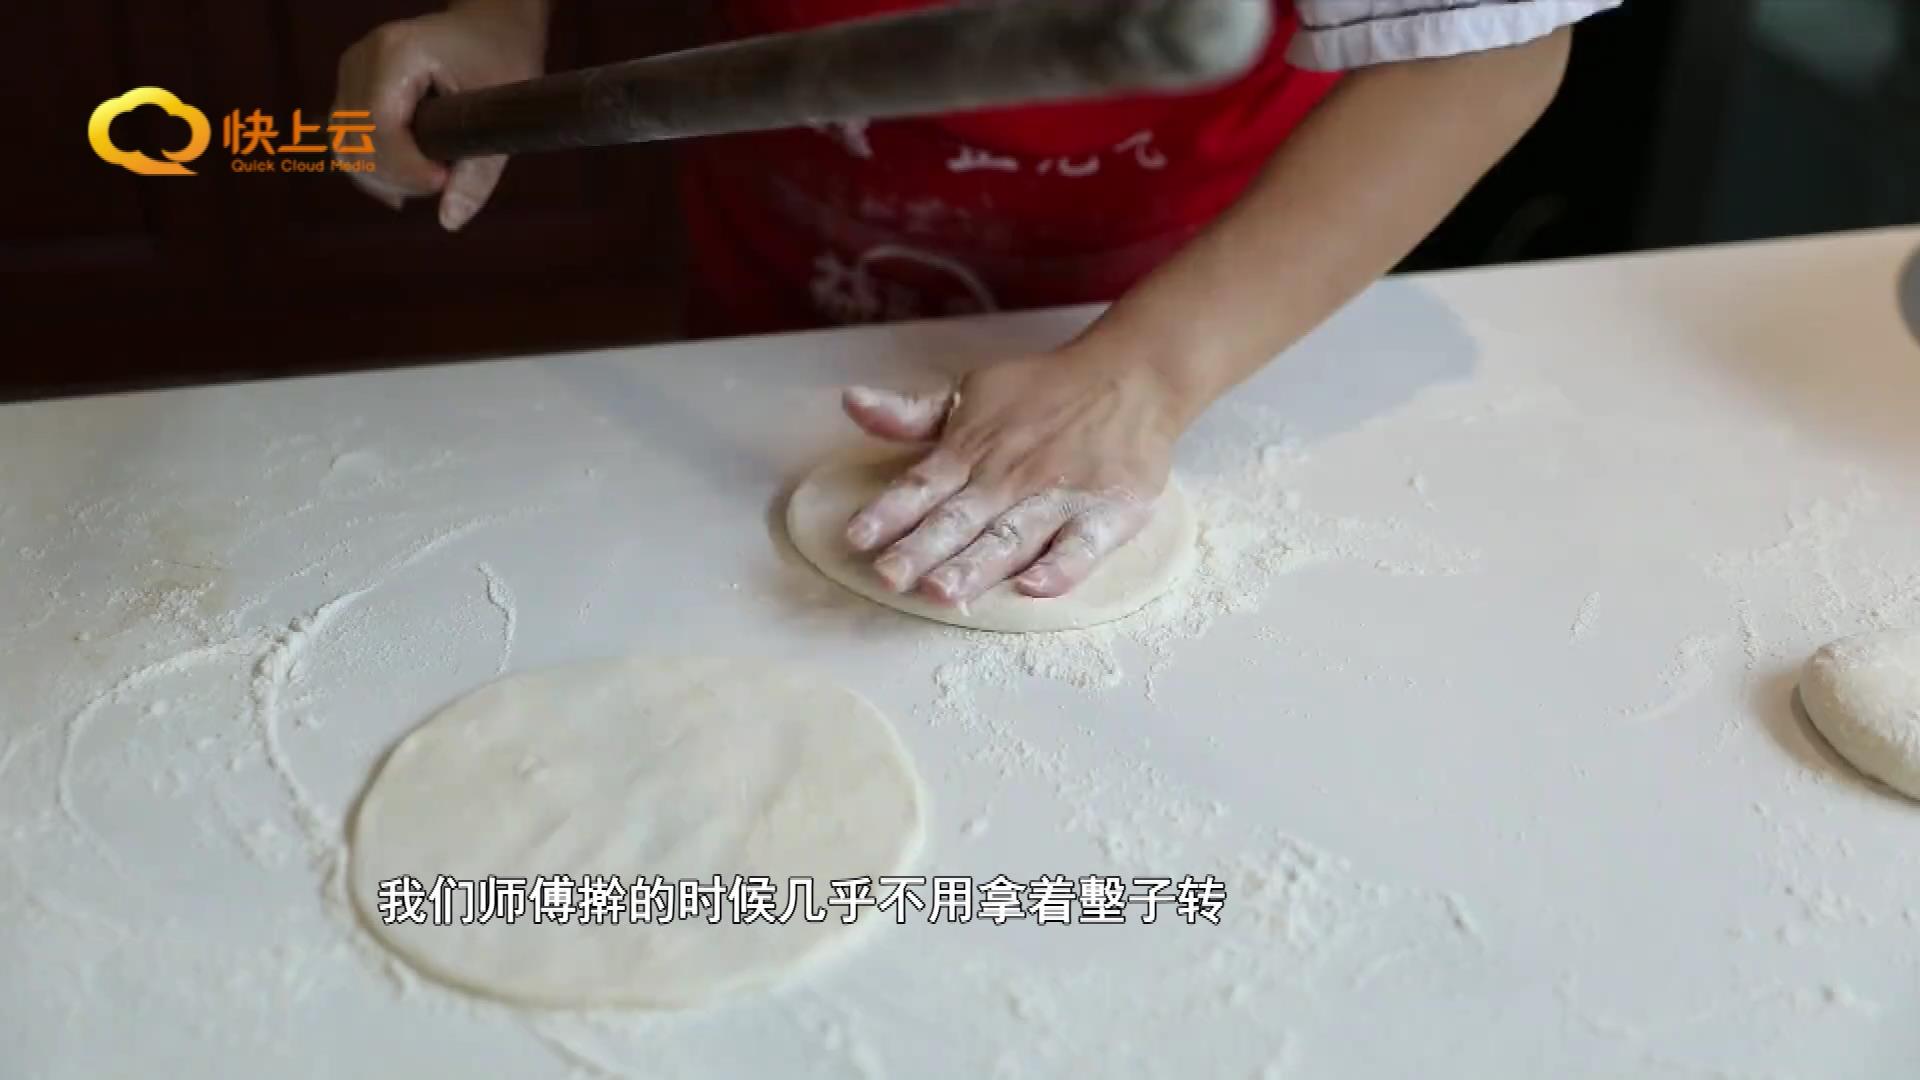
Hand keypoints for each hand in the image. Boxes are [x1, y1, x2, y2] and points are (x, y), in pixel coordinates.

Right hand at [332, 1, 545, 229]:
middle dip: (394, 176)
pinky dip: (374, 166)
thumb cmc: (503, 59)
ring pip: (344, 144)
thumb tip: (450, 221)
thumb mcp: (502, 116)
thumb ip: (478, 173)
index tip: (443, 181)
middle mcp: (363, 58)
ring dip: (382, 175)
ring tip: (430, 177)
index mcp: (397, 53)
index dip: (405, 167)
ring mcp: (352, 70)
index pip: (377, 126)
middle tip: (441, 182)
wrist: (491, 24)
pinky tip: (408, 180)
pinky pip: (347, 138)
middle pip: (352, 140)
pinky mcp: (352, 85)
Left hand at [840, 349, 1183, 603]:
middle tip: (889, 578)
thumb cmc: (1043, 392)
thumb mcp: (970, 393)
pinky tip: (1033, 589)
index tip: (857, 538)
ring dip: (976, 565)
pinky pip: (1081, 546)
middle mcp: (1009, 478)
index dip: (889, 512)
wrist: (1131, 375)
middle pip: (960, 519)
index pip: (922, 485)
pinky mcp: (1105, 513)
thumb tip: (851, 401)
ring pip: (1011, 536)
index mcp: (972, 452)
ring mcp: (1058, 497)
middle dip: (923, 549)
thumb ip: (912, 414)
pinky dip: (1060, 568)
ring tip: (943, 592)